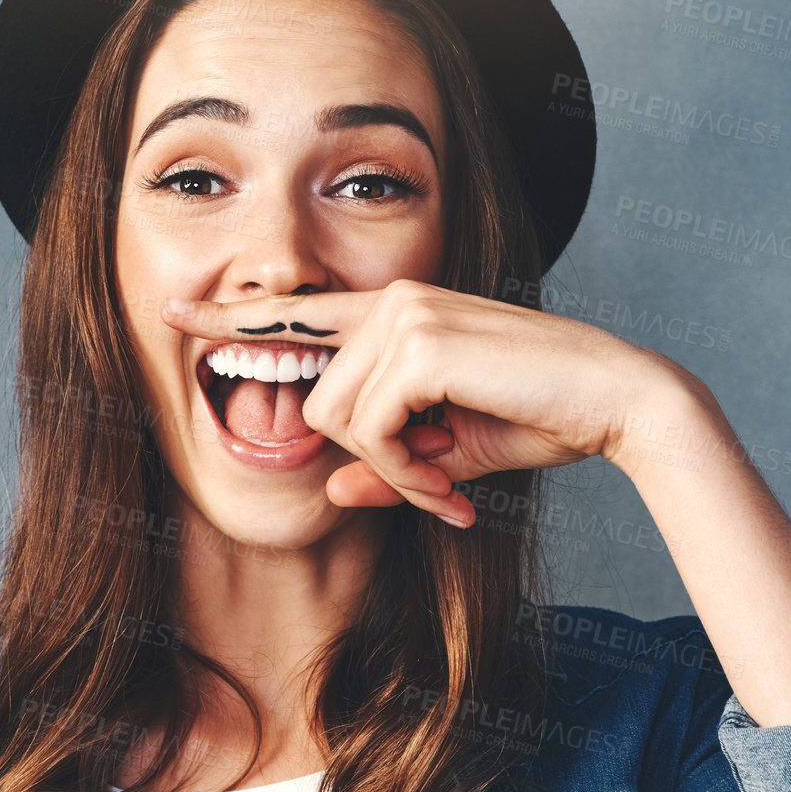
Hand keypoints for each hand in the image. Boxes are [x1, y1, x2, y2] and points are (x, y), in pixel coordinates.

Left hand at [160, 279, 683, 523]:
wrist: (618, 401)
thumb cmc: (542, 415)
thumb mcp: (450, 451)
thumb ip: (389, 464)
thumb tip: (333, 490)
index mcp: (395, 311)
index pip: (297, 313)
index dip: (230, 318)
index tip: (171, 312)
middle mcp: (392, 301)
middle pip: (316, 400)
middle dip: (369, 462)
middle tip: (432, 489)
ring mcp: (404, 314)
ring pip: (337, 419)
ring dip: (392, 470)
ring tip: (446, 482)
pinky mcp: (419, 342)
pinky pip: (370, 429)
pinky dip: (406, 470)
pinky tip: (450, 479)